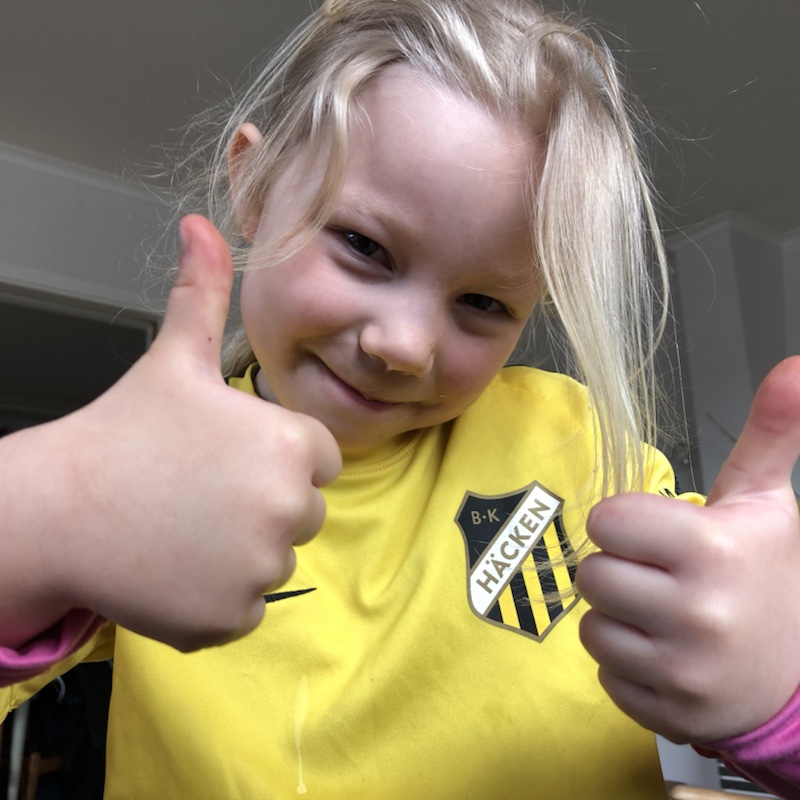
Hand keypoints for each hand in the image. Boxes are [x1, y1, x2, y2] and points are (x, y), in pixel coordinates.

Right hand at [1, 215, 340, 651]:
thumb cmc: (125, 430)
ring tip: (182, 526)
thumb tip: (200, 224)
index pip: (319, 459)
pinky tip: (174, 566)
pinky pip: (246, 605)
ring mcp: (262, 570)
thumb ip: (202, 295)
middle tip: (200, 492)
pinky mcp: (232, 619)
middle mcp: (291, 508)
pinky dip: (218, 594)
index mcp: (292, 445)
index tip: (227, 455)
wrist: (62, 509)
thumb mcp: (174, 358)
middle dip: (262, 503)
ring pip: (274, 559)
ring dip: (240, 550)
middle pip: (303, 511)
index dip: (276, 455)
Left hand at [577, 357, 799, 742]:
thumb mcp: (767, 502)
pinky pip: (604, 675)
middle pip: (591, 573)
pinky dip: (625, 664)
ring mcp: (680, 671)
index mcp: (714, 550)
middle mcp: (696, 613)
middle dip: (617, 569)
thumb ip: (771, 434)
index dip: (625, 524)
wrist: (795, 674)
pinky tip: (662, 654)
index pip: (608, 521)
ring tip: (660, 615)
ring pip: (591, 625)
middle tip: (656, 576)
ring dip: (617, 617)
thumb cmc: (769, 577)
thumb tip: (794, 366)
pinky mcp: (664, 713)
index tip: (653, 535)